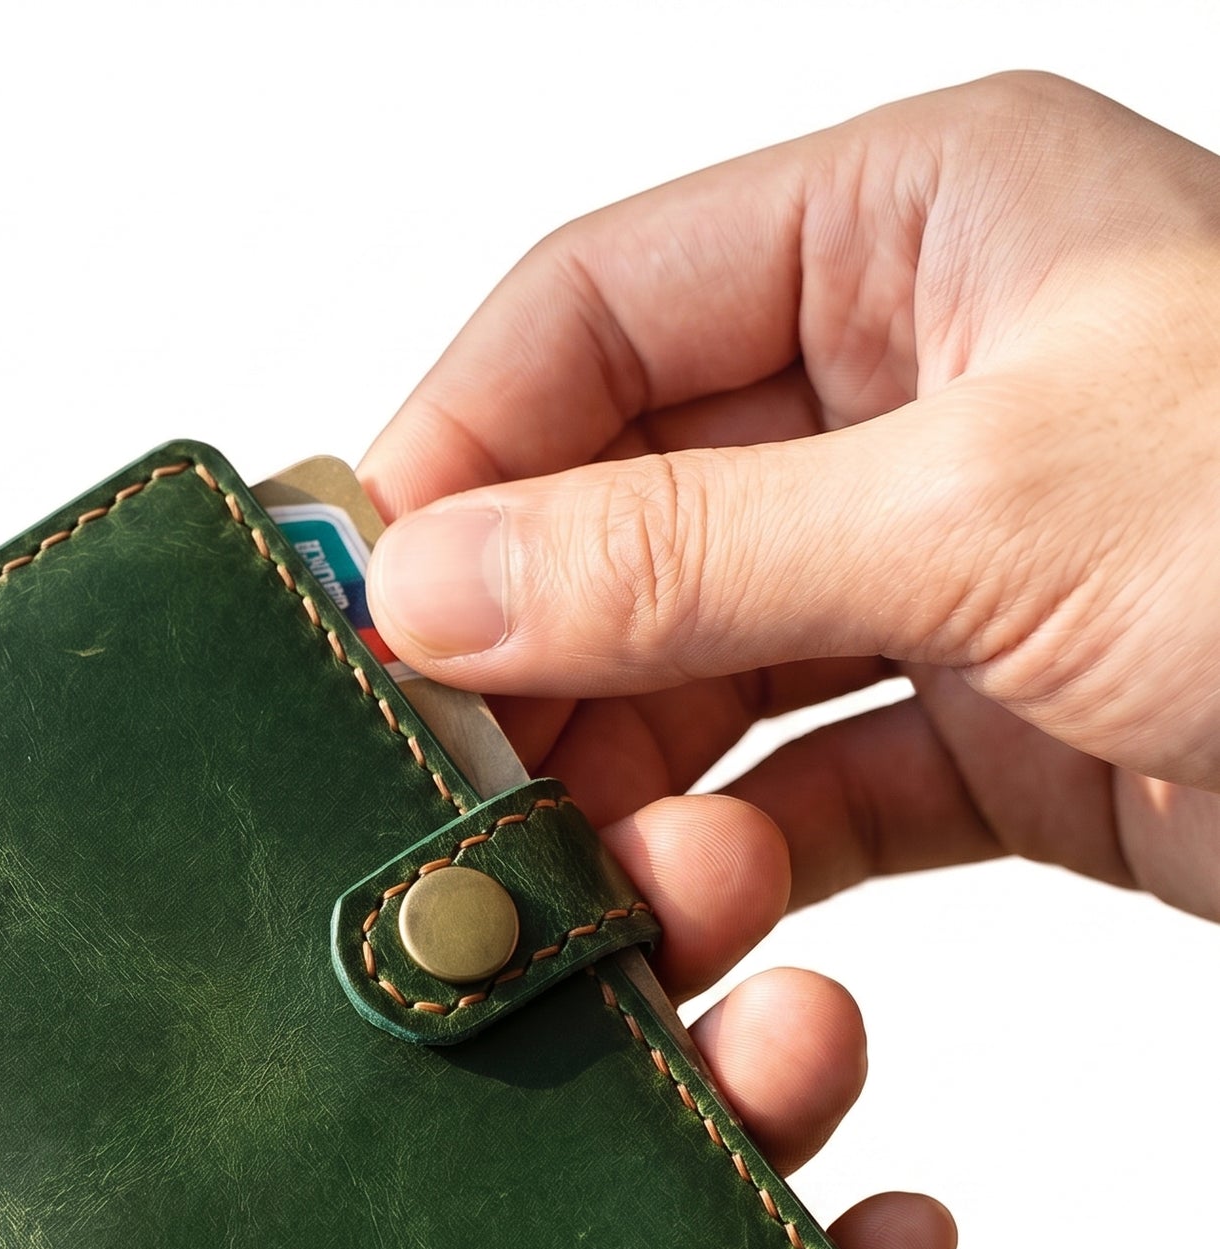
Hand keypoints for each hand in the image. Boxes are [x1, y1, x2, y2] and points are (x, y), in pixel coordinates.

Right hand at [363, 72, 1219, 920]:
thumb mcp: (992, 507)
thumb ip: (682, 552)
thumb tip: (427, 589)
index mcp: (915, 232)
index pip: (590, 314)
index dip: (455, 448)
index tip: (358, 599)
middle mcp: (910, 388)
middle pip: (621, 507)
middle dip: (534, 650)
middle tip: (449, 778)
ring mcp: (940, 566)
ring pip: (695, 667)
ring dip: (631, 780)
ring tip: (598, 880)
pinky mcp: (985, 725)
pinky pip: (798, 785)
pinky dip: (738, 857)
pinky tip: (703, 915)